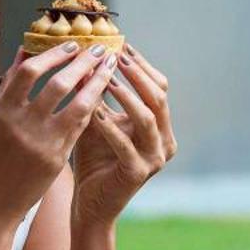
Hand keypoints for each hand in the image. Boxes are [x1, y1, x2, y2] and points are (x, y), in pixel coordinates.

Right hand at [0, 43, 120, 223]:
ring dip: (97, 82)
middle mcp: (22, 126)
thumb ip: (9, 87)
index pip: (29, 71)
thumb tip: (25, 52)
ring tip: (109, 66)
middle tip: (100, 47)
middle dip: (83, 62)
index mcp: (1, 112)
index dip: (53, 54)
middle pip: (59, 84)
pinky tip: (100, 95)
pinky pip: (80, 128)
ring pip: (78, 105)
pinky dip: (91, 107)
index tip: (71, 43)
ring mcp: (42, 144)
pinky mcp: (56, 161)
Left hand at [70, 44, 175, 225]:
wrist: (90, 204)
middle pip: (159, 98)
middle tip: (117, 55)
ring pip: (148, 118)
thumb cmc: (93, 160)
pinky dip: (110, 126)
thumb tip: (85, 57)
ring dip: (127, 96)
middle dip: (138, 74)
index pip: (159, 87)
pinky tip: (93, 112)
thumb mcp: (95, 119)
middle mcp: (164, 141)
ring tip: (107, 79)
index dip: (141, 65)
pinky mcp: (138, 173)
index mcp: (160, 126)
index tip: (121, 45)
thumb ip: (94, 93)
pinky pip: (126, 144)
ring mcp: (154, 159)